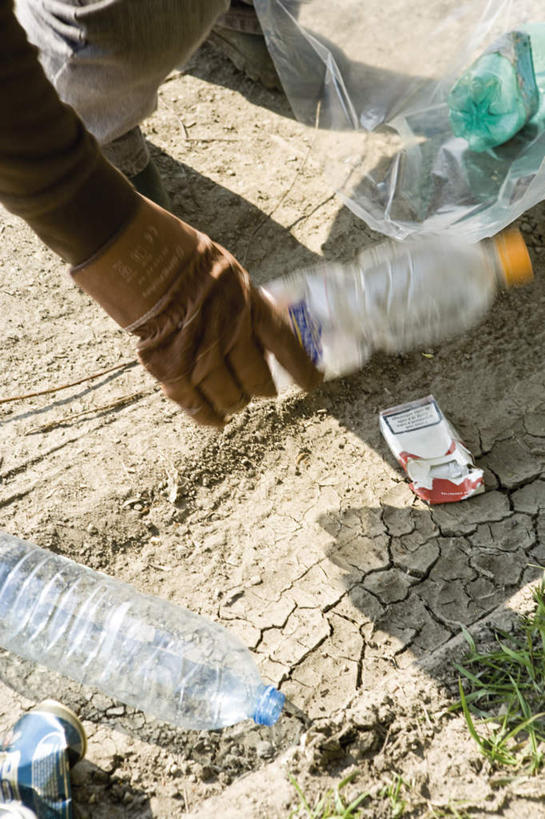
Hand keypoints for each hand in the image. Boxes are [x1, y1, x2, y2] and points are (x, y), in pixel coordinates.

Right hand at [72, 196, 321, 425]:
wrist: (132, 253)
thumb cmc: (177, 253)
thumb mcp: (227, 270)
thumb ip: (244, 302)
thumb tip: (259, 329)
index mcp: (249, 303)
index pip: (286, 345)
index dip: (302, 369)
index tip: (312, 383)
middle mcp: (229, 331)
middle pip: (256, 379)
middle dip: (262, 389)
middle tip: (261, 391)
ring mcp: (199, 353)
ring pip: (228, 396)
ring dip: (235, 403)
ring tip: (235, 405)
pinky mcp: (168, 367)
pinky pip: (193, 403)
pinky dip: (205, 416)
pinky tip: (215, 422)